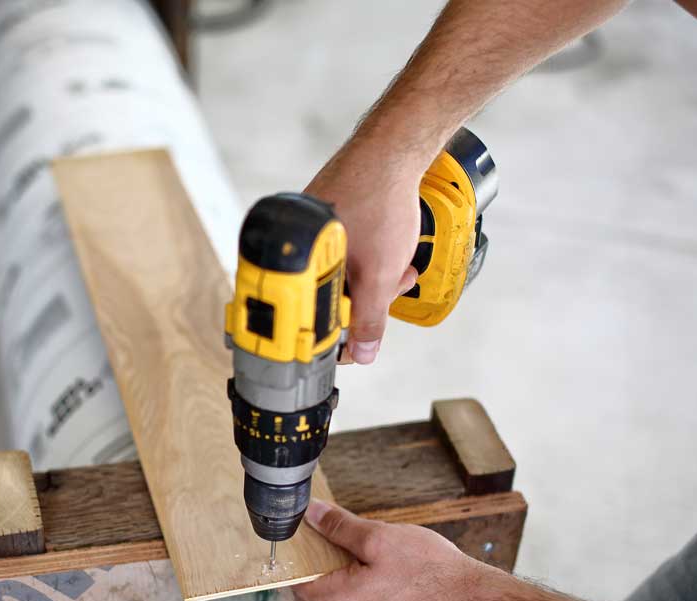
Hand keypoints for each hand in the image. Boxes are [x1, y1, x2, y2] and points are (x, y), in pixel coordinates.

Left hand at [292, 499, 491, 600]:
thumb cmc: (430, 572)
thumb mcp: (379, 537)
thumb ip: (339, 526)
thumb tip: (313, 514)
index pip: (296, 579)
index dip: (300, 555)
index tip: (309, 537)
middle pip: (310, 595)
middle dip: (317, 568)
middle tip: (335, 543)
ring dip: (334, 583)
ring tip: (355, 559)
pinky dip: (351, 598)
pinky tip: (371, 578)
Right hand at [305, 138, 427, 363]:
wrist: (391, 150)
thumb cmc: (379, 203)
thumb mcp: (380, 275)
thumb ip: (369, 320)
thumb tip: (362, 354)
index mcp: (296, 261)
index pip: (305, 315)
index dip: (335, 333)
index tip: (355, 344)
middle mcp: (297, 245)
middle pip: (326, 296)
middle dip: (366, 301)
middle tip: (392, 289)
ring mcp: (311, 229)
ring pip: (340, 273)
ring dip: (373, 279)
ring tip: (399, 267)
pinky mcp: (327, 215)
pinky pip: (344, 250)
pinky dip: (368, 256)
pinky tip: (390, 247)